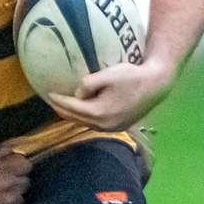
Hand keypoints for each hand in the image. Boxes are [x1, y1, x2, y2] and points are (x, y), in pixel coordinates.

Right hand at [0, 147, 31, 203]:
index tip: (10, 164)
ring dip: (12, 192)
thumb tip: (9, 150)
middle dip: (16, 177)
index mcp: (4, 170)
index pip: (26, 164)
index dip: (18, 163)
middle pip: (25, 180)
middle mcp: (11, 188)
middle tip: (1, 177)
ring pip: (19, 195)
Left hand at [48, 58, 174, 131]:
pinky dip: (85, 117)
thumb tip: (77, 94)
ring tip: (63, 105)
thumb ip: (88, 84)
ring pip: (85, 123)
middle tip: (52, 100)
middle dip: (62, 109)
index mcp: (99, 112)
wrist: (156, 86)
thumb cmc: (132, 76)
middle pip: (76, 119)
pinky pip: (96, 123)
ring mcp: (112, 128)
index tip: (47, 93)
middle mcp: (103, 125)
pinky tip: (82, 110)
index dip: (58, 100)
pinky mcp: (118, 127)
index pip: (71, 107)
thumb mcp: (107, 75)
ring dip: (73, 115)